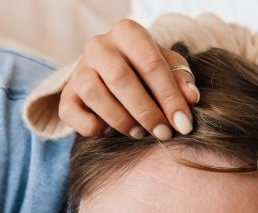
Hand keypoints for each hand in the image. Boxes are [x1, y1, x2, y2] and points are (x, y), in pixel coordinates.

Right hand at [60, 18, 199, 140]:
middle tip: (163, 133)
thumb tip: (191, 98)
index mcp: (128, 33)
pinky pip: (72, 112)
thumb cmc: (146, 71)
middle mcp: (99, 46)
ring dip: (121, 120)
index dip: (169, 97)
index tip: (183, 123)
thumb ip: (181, 79)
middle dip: (146, 111)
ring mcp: (79, 69)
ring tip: (140, 133)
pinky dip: (91, 127)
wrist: (111, 75)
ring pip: (96, 94)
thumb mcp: (169, 67)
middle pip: (121, 79)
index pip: (151, 64)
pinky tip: (109, 133)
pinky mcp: (67, 94)